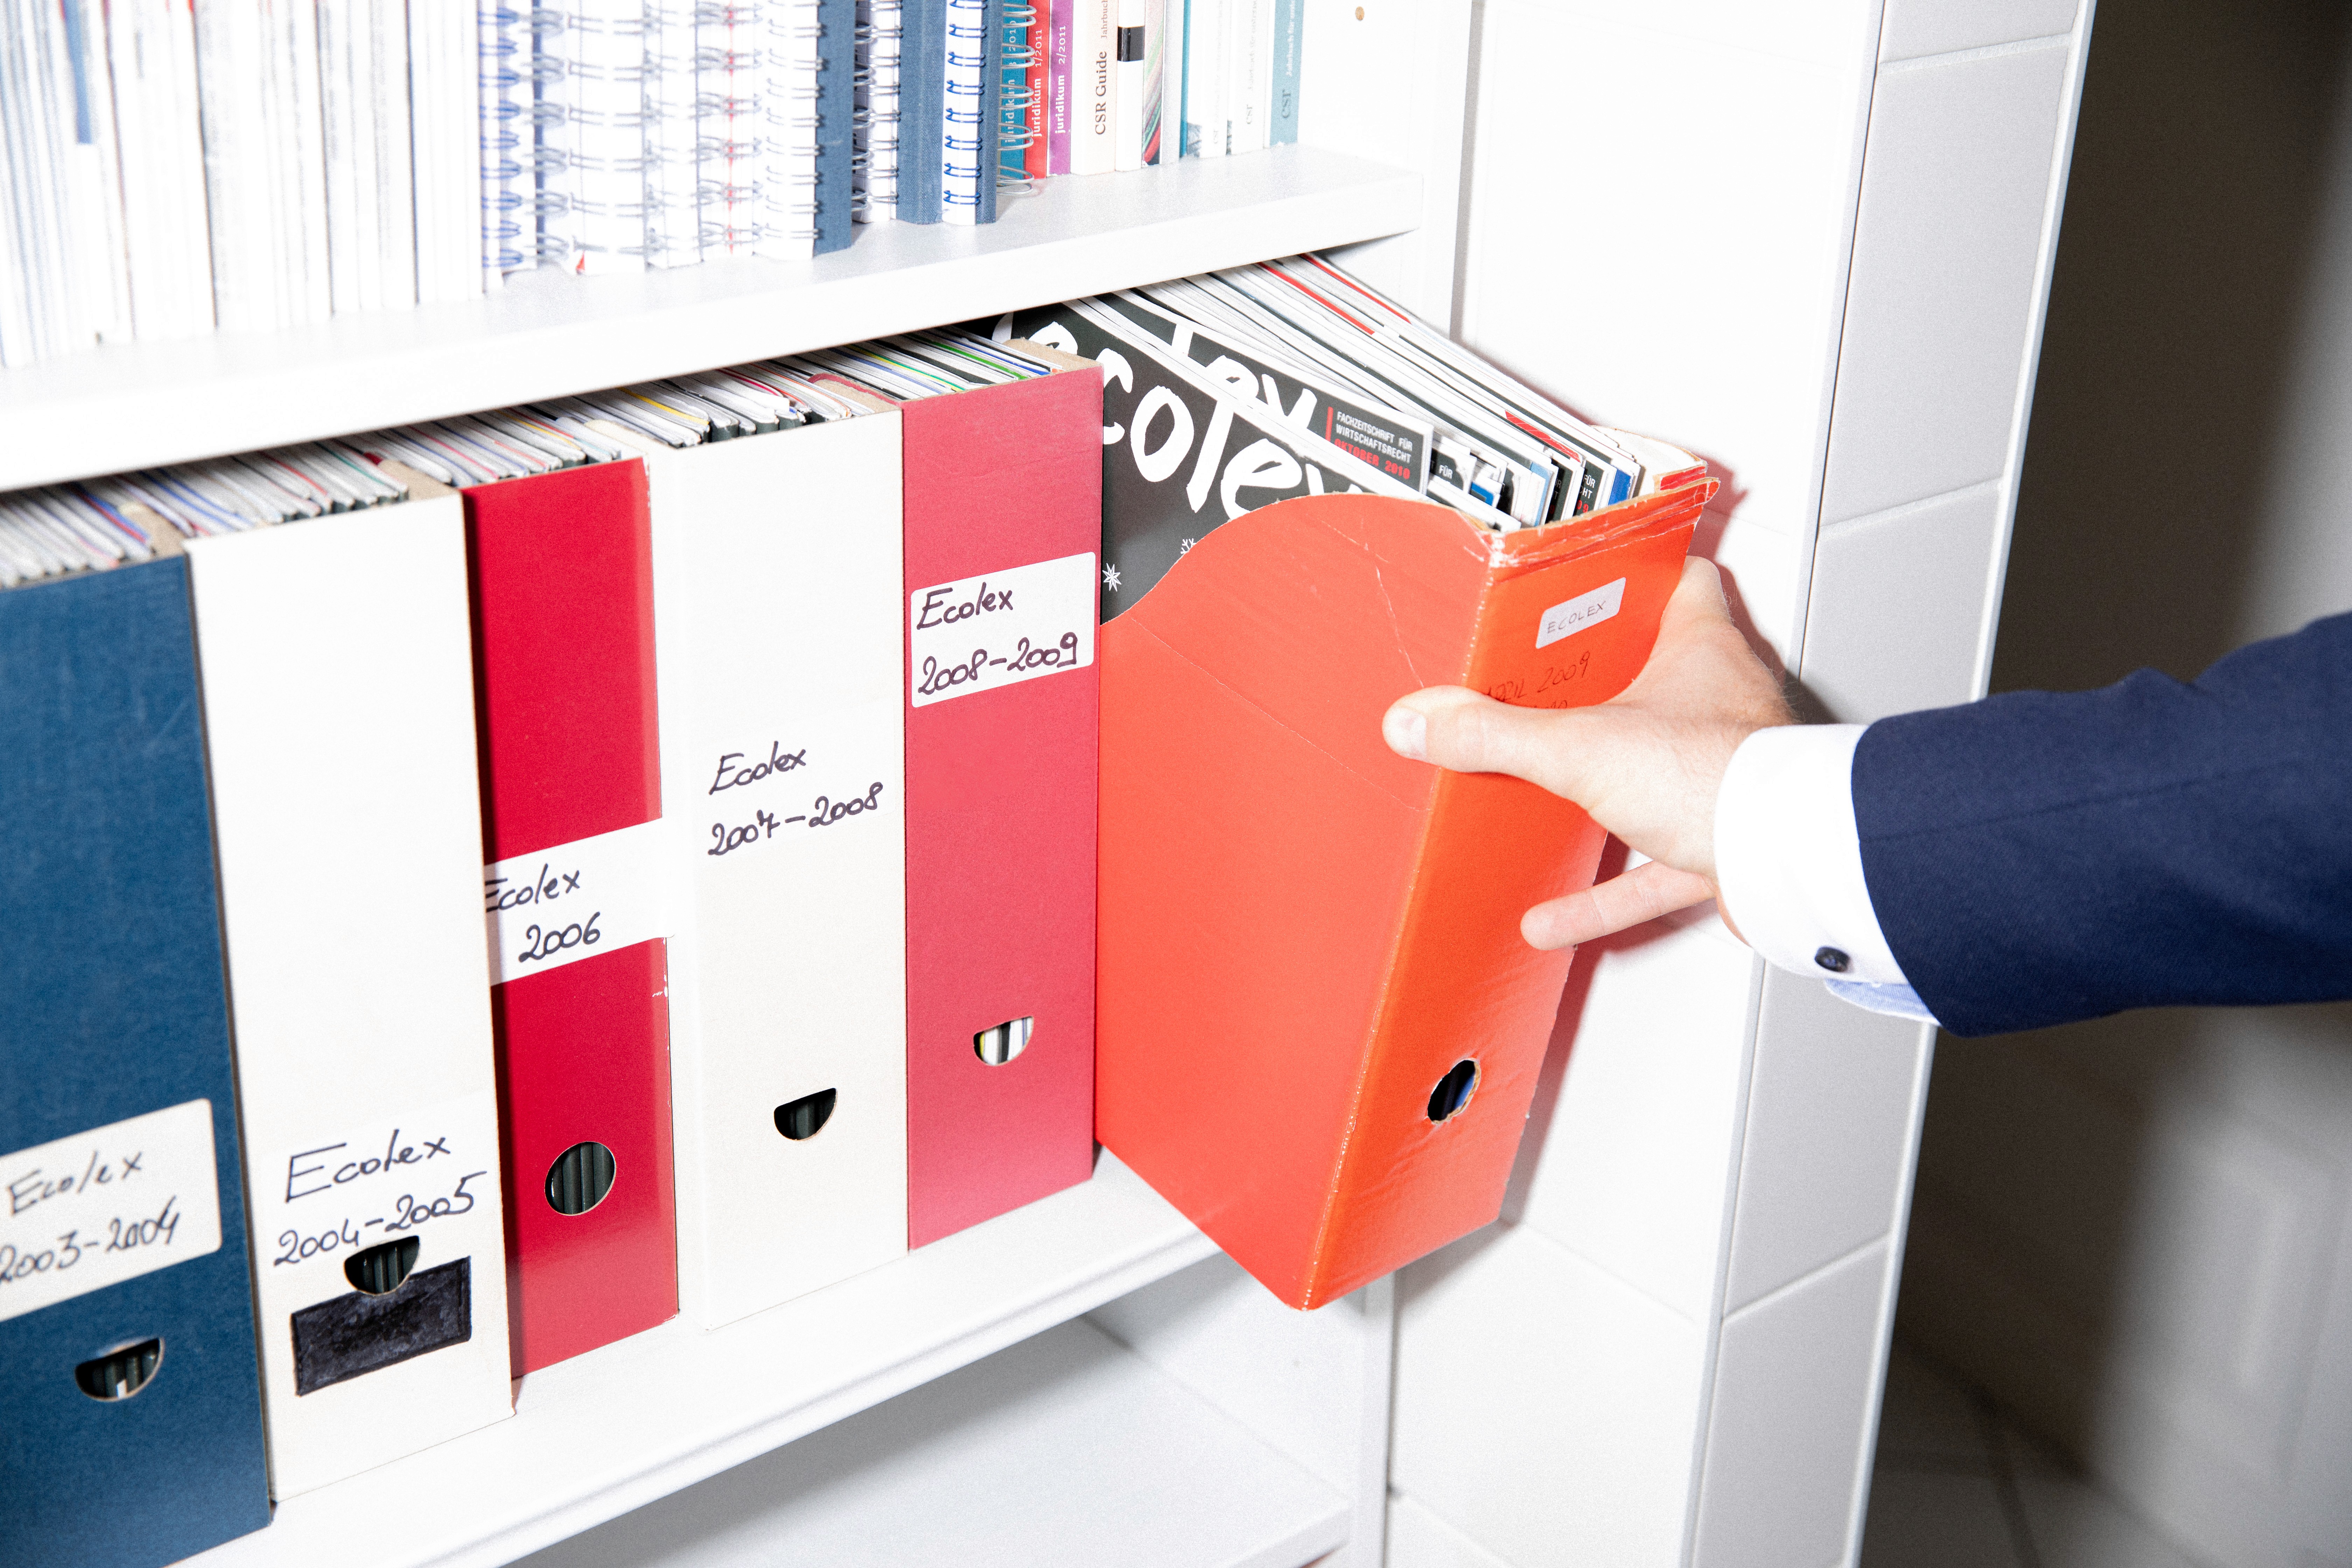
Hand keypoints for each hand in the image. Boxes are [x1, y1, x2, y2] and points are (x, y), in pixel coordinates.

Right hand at [1381, 558, 1792, 948]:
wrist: (1788, 862)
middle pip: (1662, 676)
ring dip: (1598, 797)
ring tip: (1542, 803)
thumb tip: (1424, 719)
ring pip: (1654, 776)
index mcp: (1700, 650)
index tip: (1597, 579)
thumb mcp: (1581, 746)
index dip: (1642, 574)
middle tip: (1550, 688)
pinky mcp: (1723, 840)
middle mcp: (1721, 705)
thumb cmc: (1724, 778)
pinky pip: (1653, 869)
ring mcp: (1725, 774)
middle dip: (1604, 689)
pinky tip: (1555, 915)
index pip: (1682, 581)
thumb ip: (1497, 734)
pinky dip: (1605, 892)